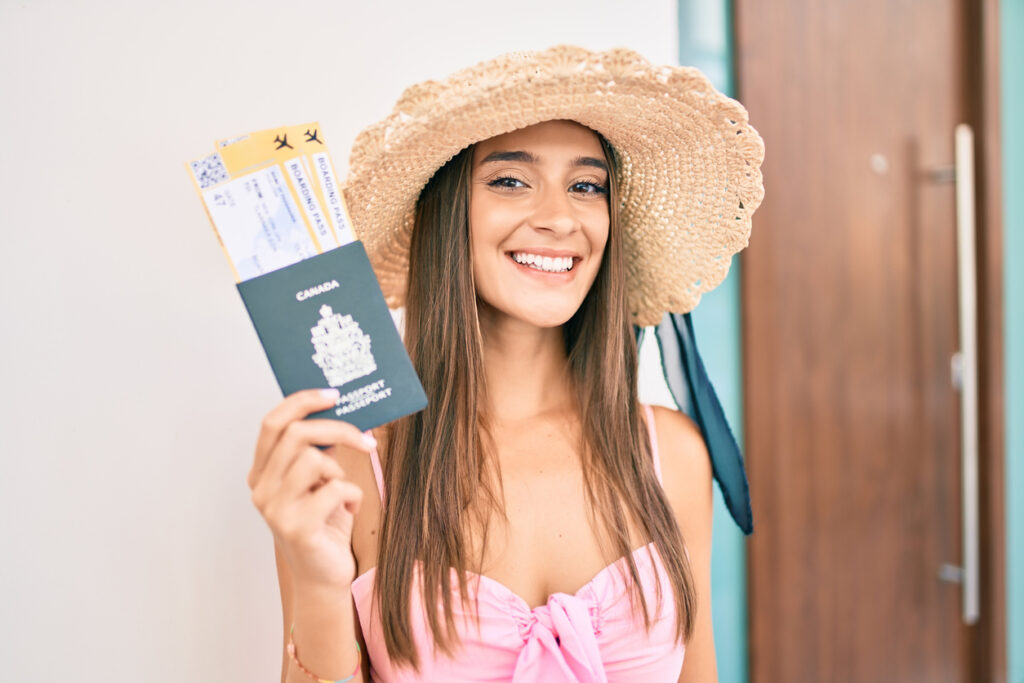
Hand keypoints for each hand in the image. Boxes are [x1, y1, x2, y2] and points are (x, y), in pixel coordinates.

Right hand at [247, 389, 373, 589]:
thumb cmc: (324, 524)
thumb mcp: (318, 481)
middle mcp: (261, 489)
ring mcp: (274, 510)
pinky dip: (352, 497)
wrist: (324, 577)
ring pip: (314, 459)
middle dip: (338, 430)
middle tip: (366, 440)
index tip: (333, 395)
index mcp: (262, 472)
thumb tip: (340, 410)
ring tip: (341, 492)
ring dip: (340, 472)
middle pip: (296, 434)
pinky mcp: (297, 528)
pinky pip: (334, 489)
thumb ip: (317, 450)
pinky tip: (349, 512)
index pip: (272, 423)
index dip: (301, 401)